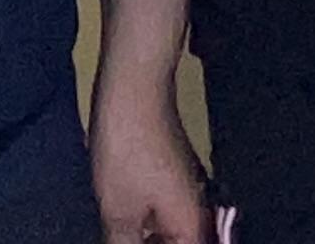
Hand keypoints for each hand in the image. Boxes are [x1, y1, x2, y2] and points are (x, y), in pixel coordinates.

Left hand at [89, 72, 206, 243]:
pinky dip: (145, 228)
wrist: (133, 87)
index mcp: (192, 228)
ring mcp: (186, 192)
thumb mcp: (118, 211)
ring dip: (146, 240)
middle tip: (118, 239)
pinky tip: (120, 228)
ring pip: (171, 234)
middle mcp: (198, 213)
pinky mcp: (172, 177)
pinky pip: (164, 217)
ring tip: (116, 235)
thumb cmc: (128, 151)